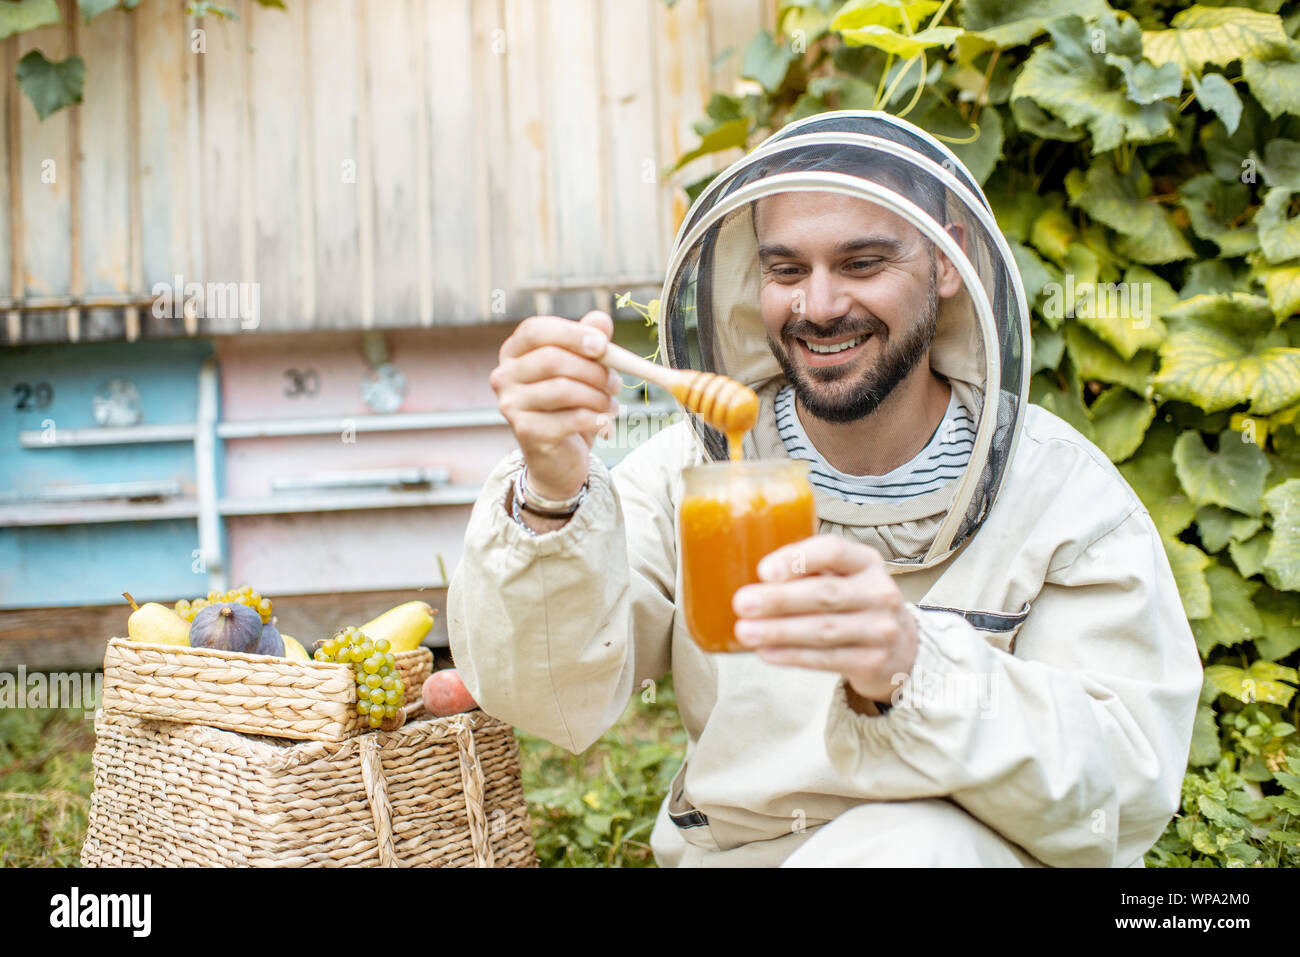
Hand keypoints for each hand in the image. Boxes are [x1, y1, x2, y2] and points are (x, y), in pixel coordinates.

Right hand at [490, 311, 622, 500]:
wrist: (559, 457)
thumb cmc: (570, 406)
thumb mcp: (582, 370)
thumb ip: (590, 342)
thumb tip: (600, 320)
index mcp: (514, 352)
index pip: (535, 330)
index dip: (571, 333)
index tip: (602, 344)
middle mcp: (504, 376)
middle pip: (551, 359)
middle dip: (592, 370)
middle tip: (615, 383)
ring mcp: (510, 405)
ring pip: (562, 389)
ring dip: (598, 397)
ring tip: (611, 404)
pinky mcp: (525, 432)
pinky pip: (569, 418)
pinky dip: (595, 419)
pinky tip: (603, 421)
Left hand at [731, 535, 918, 703]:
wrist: (902, 648)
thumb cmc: (854, 602)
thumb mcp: (843, 577)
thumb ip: (809, 571)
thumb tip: (753, 576)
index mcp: (866, 562)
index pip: (834, 551)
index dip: (798, 559)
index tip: (763, 571)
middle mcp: (879, 592)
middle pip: (826, 594)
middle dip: (780, 599)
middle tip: (742, 603)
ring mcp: (880, 629)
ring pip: (823, 630)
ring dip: (779, 631)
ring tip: (745, 631)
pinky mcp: (872, 661)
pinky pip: (826, 659)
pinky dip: (792, 655)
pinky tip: (766, 652)